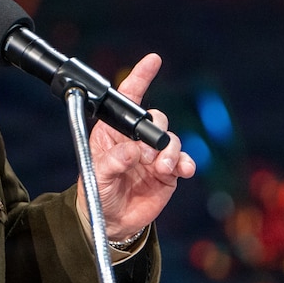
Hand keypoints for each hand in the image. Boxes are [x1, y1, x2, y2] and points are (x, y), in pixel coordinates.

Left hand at [78, 53, 195, 242]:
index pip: (128, 99)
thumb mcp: (97, 176)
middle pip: (156, 119)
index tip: (153, 61)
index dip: (141, 77)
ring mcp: (153, 155)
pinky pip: (183, 161)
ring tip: (161, 168)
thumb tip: (133, 152)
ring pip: (171, 140)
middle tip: (146, 157)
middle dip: (156, 133)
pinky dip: (186, 163)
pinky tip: (184, 170)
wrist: (111, 221)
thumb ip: (113, 163)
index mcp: (114, 132)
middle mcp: (136, 139)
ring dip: (170, 152)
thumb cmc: (97, 193)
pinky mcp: (168, 173)